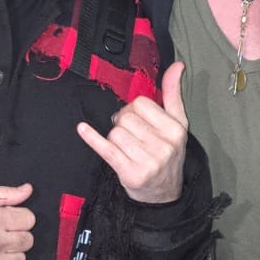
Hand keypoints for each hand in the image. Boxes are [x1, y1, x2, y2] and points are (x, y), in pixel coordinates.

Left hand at [76, 61, 188, 203]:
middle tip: (131, 135)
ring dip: (115, 138)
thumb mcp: (177, 124)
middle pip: (126, 117)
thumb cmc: (169, 154)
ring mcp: (147, 161)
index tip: (137, 120)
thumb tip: (177, 66)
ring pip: (115, 133)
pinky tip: (83, 129)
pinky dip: (92, 138)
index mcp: (175, 129)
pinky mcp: (130, 173)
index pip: (141, 104)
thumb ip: (173, 93)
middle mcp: (164, 145)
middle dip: (123, 123)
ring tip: (127, 147)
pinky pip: (105, 149)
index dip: (134, 109)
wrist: (165, 194)